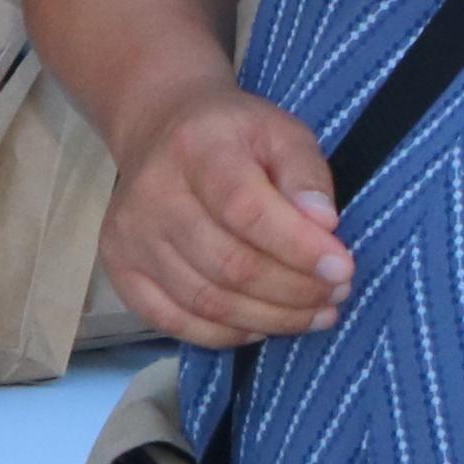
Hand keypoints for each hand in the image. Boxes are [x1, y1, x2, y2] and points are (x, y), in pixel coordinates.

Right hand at [89, 71, 352, 344]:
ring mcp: (129, 236)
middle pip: (229, 265)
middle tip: (337, 294)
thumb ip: (306, 174)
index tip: (342, 268)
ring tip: (315, 313)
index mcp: (196, 148)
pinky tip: (264, 323)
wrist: (161, 129)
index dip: (298, 248)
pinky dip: (228, 333)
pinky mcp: (120, 269)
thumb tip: (324, 225)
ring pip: (207, 301)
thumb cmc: (233, 136)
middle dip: (295, 291)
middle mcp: (152, 193)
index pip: (246, 210)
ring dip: (272, 318)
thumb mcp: (281, 132)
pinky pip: (176, 322)